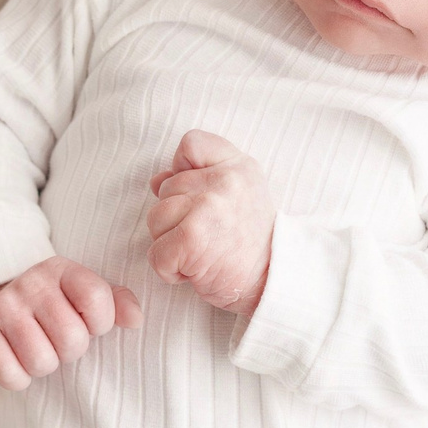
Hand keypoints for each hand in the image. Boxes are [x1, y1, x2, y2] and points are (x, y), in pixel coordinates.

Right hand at [0, 256, 142, 390]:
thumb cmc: (55, 307)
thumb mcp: (85, 296)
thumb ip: (117, 304)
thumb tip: (135, 319)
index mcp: (62, 270)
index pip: (97, 300)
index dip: (99, 324)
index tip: (87, 324)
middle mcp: (30, 283)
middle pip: (71, 338)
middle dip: (70, 350)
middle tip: (57, 341)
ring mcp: (2, 306)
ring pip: (41, 360)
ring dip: (45, 365)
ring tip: (39, 350)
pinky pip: (11, 375)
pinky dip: (18, 378)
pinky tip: (17, 361)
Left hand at [145, 129, 274, 314]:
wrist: (272, 283)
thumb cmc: (250, 243)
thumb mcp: (241, 194)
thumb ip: (199, 177)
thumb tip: (157, 181)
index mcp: (237, 165)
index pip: (192, 144)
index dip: (183, 170)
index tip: (201, 198)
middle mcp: (224, 180)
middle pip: (166, 189)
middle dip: (176, 218)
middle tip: (208, 237)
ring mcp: (207, 207)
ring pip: (155, 219)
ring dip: (170, 244)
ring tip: (201, 253)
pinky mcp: (191, 238)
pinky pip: (155, 252)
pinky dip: (168, 269)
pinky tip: (194, 270)